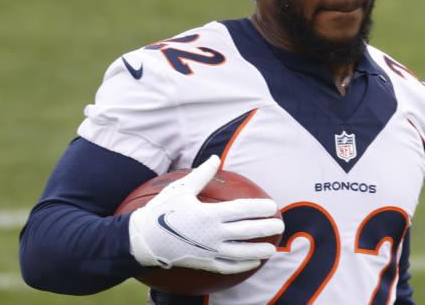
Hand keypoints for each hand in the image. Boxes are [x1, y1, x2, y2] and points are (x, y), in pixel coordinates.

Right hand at [128, 155, 283, 273]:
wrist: (144, 240)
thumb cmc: (161, 211)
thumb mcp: (181, 189)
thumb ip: (202, 174)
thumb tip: (216, 157)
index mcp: (209, 214)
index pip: (242, 210)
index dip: (259, 209)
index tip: (273, 206)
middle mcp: (212, 234)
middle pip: (246, 232)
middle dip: (265, 229)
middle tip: (281, 226)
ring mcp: (209, 251)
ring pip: (240, 253)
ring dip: (258, 251)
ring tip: (273, 249)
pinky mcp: (204, 262)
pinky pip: (227, 266)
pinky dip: (242, 266)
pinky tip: (253, 263)